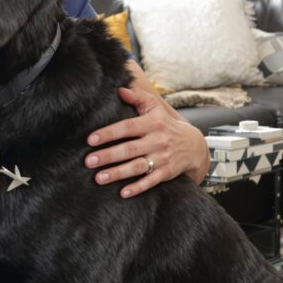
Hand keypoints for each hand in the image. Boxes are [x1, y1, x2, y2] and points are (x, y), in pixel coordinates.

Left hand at [84, 87, 209, 197]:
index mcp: (152, 123)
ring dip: (117, 173)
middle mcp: (157, 140)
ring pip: (137, 167)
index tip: (91, 139)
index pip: (127, 127)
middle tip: (88, 161)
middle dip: (108, 155)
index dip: (109, 133)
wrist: (194, 145)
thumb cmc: (166, 124)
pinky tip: (123, 193)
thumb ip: (137, 97)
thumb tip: (119, 89)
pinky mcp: (166, 172)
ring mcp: (162, 158)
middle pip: (129, 149)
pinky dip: (138, 187)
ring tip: (98, 178)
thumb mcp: (155, 108)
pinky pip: (150, 181)